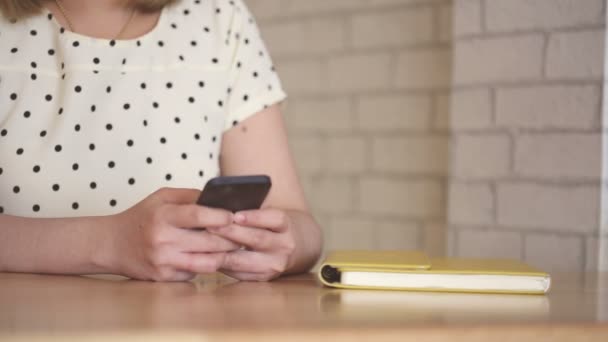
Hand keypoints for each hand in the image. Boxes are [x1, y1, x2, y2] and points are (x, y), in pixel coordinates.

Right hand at [106, 188, 238, 281]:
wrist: (111, 244)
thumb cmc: (142, 217)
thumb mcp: (161, 197)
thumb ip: (190, 196)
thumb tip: (221, 199)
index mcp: (163, 216)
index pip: (199, 215)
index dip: (221, 216)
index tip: (234, 215)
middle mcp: (163, 240)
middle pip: (209, 242)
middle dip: (231, 238)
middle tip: (243, 234)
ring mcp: (163, 261)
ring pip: (207, 262)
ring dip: (224, 256)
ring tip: (232, 247)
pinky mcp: (163, 278)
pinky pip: (195, 273)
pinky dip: (204, 265)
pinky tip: (210, 257)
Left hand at [206, 208, 295, 281]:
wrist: (296, 247)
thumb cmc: (274, 225)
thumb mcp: (271, 213)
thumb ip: (252, 210)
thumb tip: (221, 206)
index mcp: (287, 225)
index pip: (274, 218)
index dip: (255, 217)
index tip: (235, 215)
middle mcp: (284, 246)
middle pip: (257, 239)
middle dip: (232, 233)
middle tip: (210, 226)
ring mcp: (275, 265)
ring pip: (245, 260)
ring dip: (222, 253)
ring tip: (204, 246)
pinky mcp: (263, 278)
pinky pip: (239, 273)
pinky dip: (222, 266)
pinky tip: (207, 260)